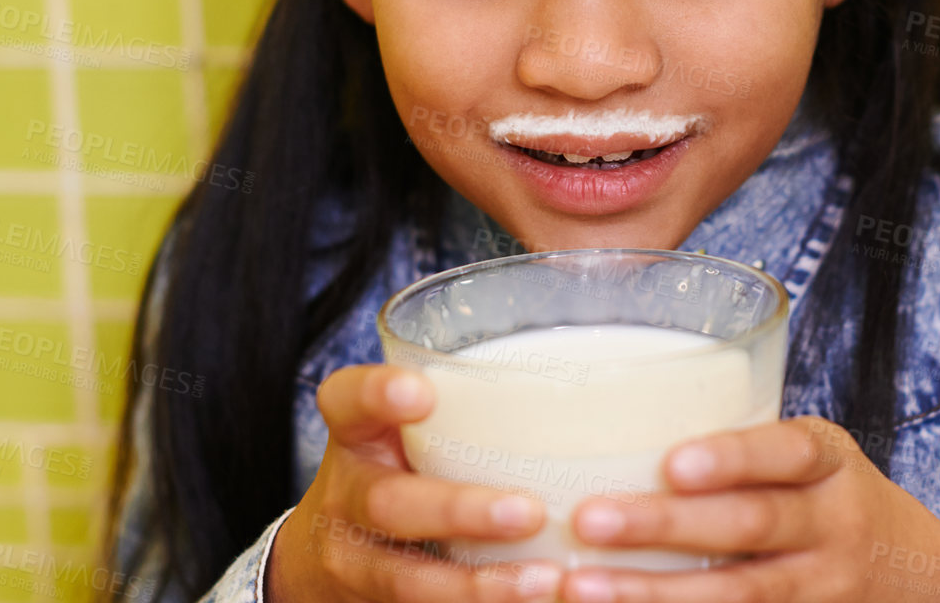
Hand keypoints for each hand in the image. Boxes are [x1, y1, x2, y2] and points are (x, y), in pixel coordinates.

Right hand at [266, 363, 565, 601]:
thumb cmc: (401, 464)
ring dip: (481, 585)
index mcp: (356, 432)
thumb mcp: (408, 426)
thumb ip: (470, 399)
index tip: (421, 391)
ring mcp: (357, 561)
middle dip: (459, 511)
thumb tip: (614, 360)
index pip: (348, 400)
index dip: (377, 395)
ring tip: (550, 581)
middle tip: (527, 511)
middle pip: (389, 504)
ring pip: (409, 580)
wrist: (326, 558)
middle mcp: (348, 494)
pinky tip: (546, 602)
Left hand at [555, 415, 939, 602]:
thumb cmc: (835, 498)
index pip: (788, 452)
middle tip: (589, 518)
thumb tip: (613, 417)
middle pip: (750, 526)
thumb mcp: (815, 456)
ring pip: (739, 595)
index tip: (672, 463)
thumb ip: (743, 444)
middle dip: (665, 526)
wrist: (929, 577)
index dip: (732, 457)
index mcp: (830, 462)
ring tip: (582, 586)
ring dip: (655, 594)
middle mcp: (834, 524)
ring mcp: (824, 588)